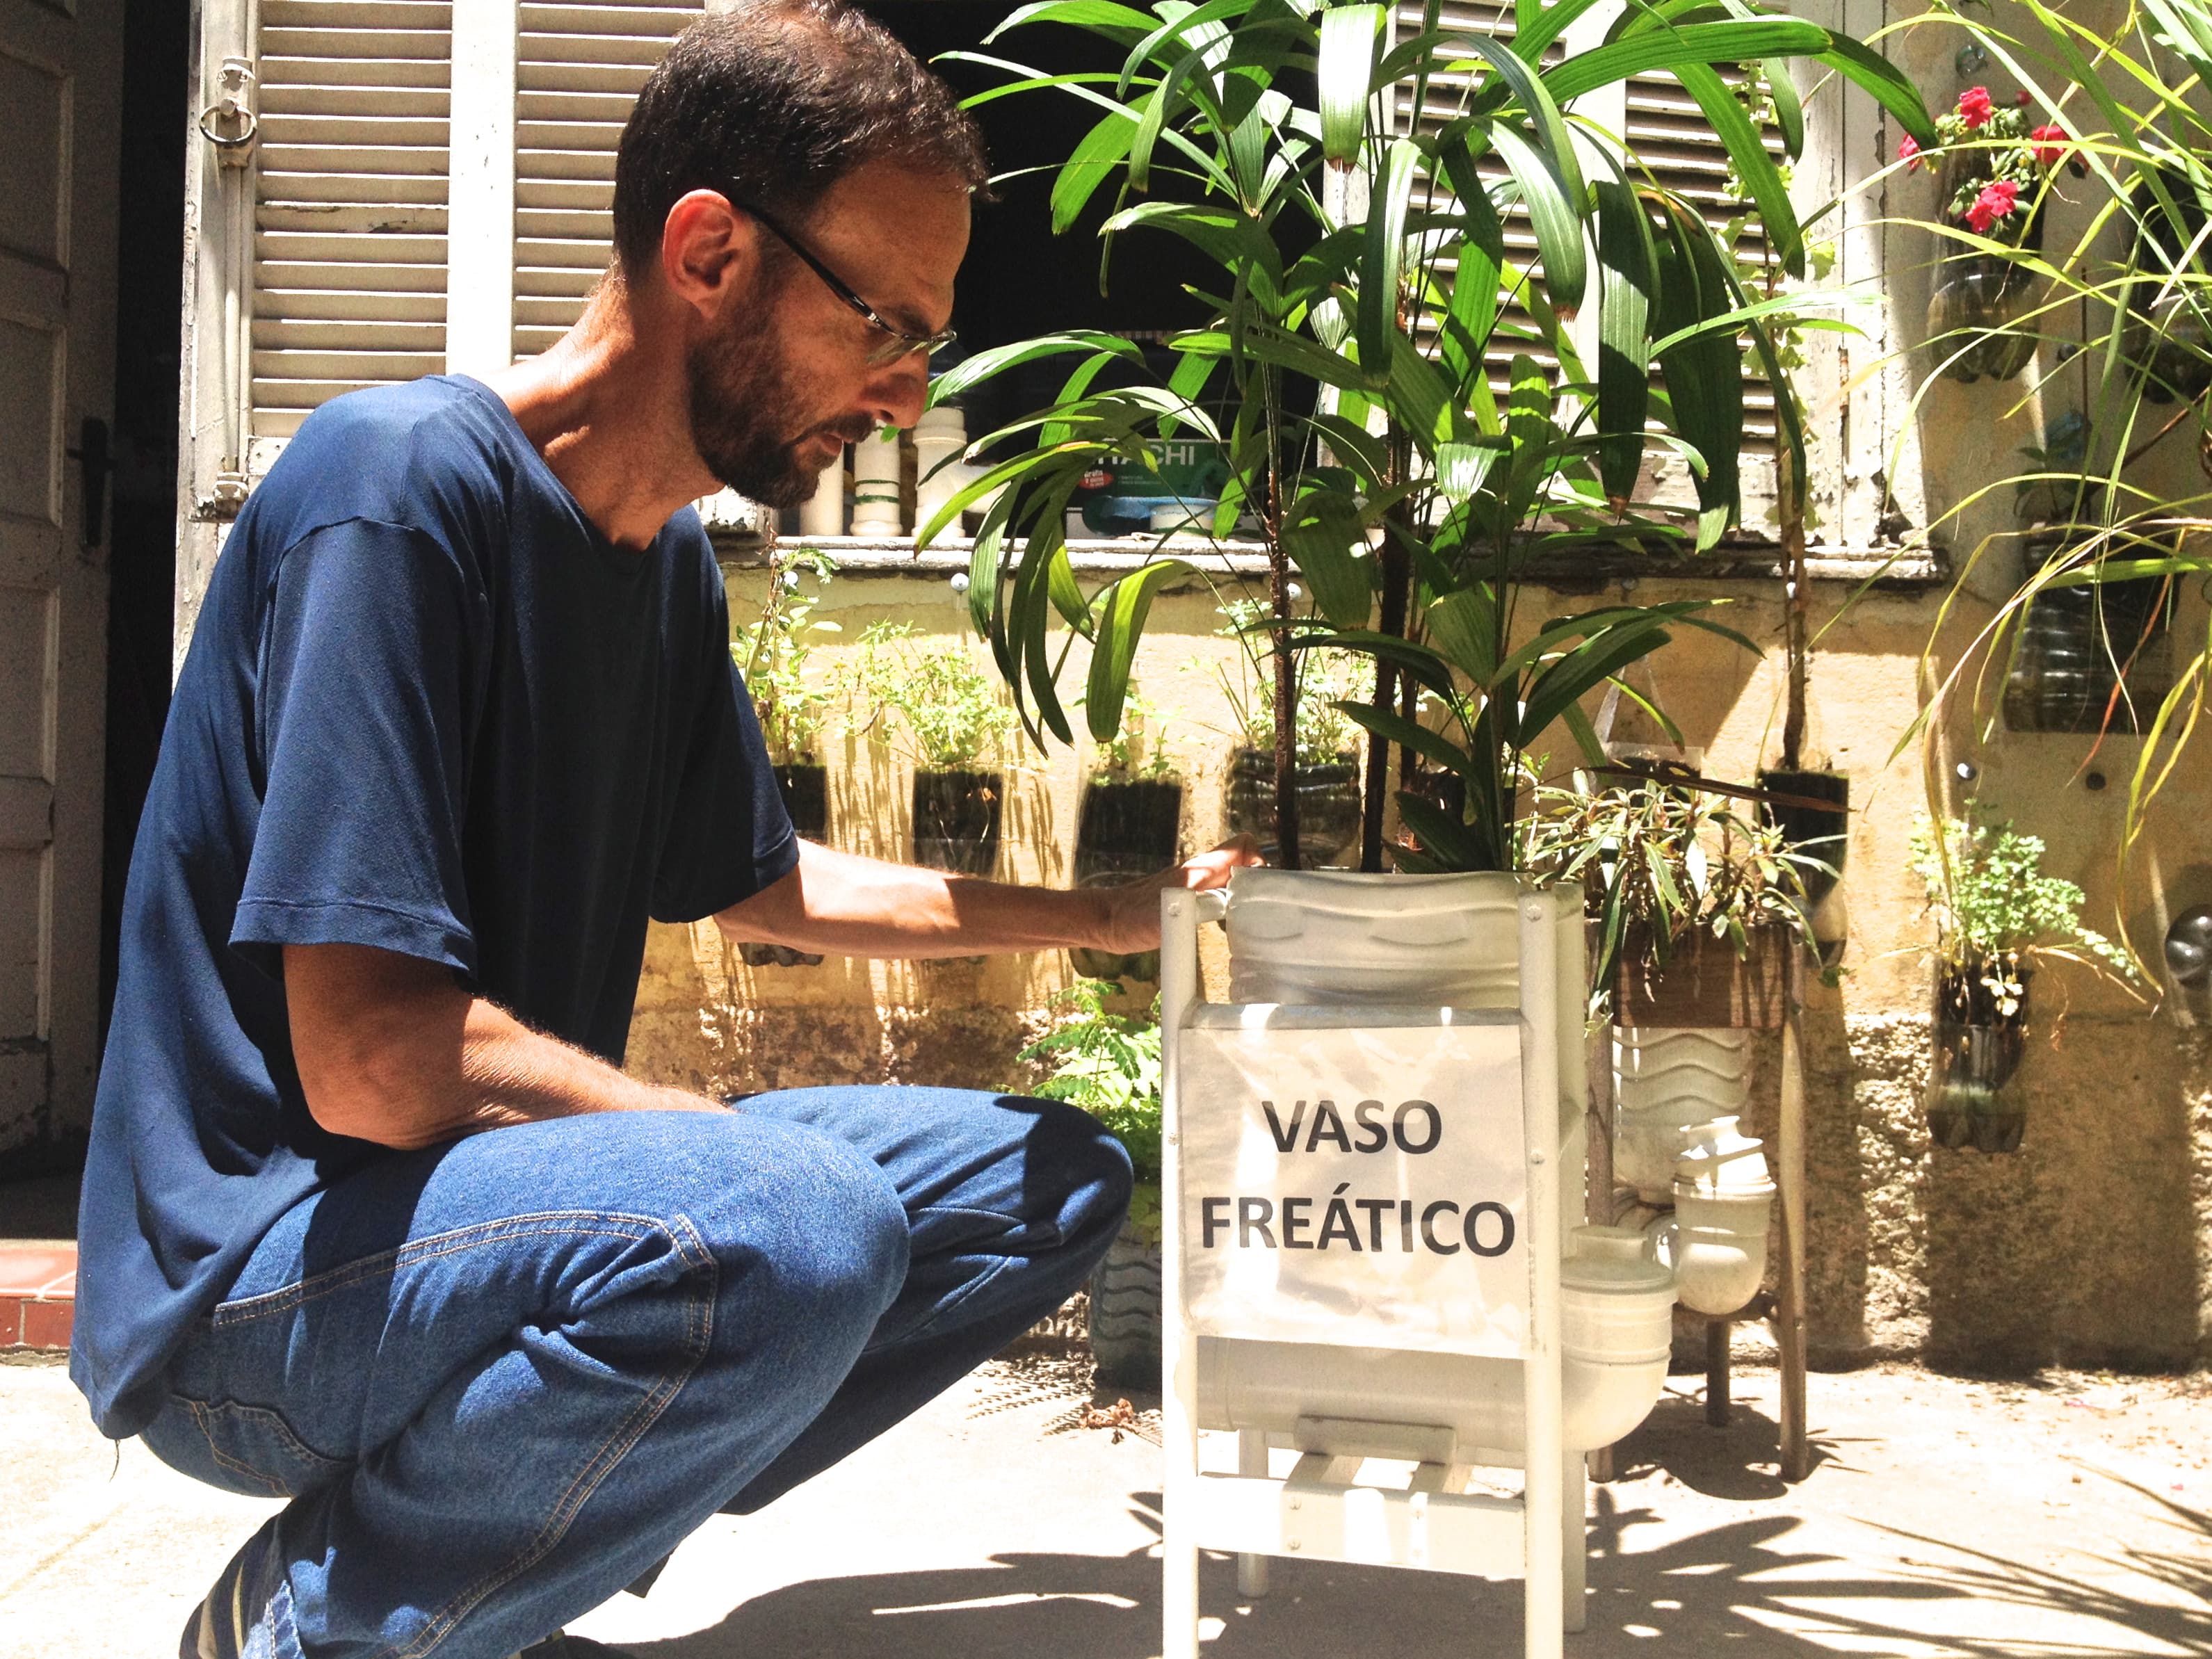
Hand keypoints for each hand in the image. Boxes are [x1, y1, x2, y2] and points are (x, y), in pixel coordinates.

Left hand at [1090, 836, 1263, 955]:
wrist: (1103, 922)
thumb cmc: (1130, 918)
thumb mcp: (1163, 916)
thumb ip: (1191, 907)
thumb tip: (1219, 904)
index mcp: (1199, 871)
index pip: (1242, 846)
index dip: (1259, 860)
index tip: (1265, 890)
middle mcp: (1199, 872)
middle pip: (1242, 862)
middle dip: (1260, 880)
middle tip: (1267, 910)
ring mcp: (1193, 885)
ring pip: (1231, 878)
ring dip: (1246, 894)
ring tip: (1253, 922)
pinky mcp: (1186, 899)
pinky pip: (1218, 894)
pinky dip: (1229, 906)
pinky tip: (1227, 929)